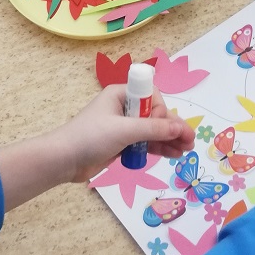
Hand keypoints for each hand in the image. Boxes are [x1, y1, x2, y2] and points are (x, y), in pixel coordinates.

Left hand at [52, 87, 194, 184]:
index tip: (160, 126)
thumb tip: (180, 128)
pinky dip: (159, 148)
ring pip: (152, 131)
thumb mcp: (124, 130)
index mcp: (121, 94)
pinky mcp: (121, 144)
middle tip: (190, 141)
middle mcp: (123, 108)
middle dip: (172, 128)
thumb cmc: (90, 137)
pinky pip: (145, 143)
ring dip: (169, 139)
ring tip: (186, 150)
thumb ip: (153, 129)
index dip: (161, 111)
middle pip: (155, 115)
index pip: (151, 97)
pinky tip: (173, 154)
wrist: (64, 160)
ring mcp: (122, 127)